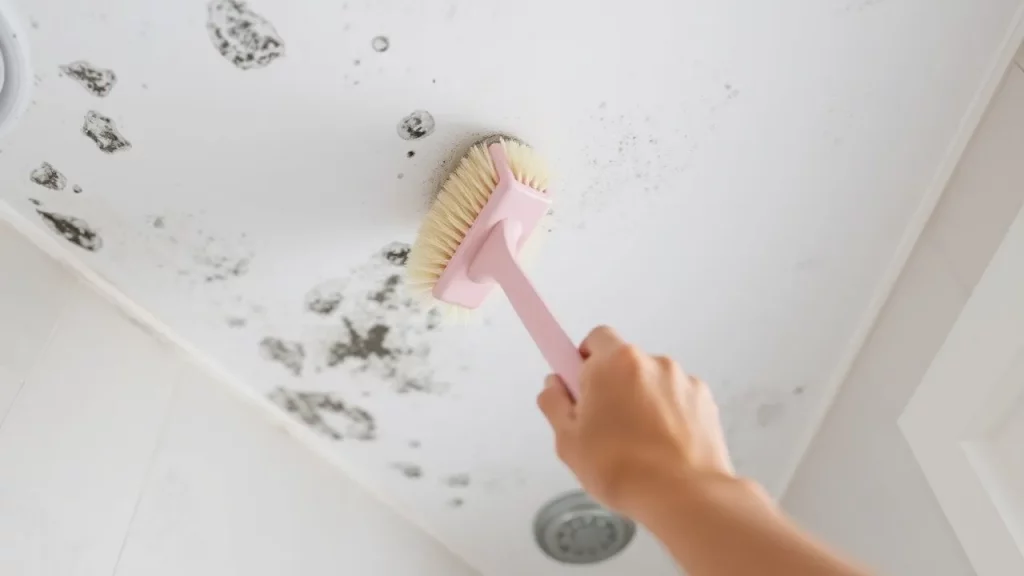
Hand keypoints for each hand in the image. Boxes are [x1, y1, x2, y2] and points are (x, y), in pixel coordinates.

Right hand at [537, 326, 734, 519]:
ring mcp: (682, 380)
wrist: (685, 496)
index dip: (583, 361)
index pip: (595, 339)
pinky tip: (661, 447)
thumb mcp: (568, 441)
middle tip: (602, 424)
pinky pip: (677, 400)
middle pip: (624, 362)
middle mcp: (652, 362)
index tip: (578, 386)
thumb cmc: (623, 470)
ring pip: (651, 382)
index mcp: (614, 362)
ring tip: (636, 444)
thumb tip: (554, 386)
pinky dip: (668, 415)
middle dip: (612, 385)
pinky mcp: (705, 401)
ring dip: (642, 401)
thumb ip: (555, 404)